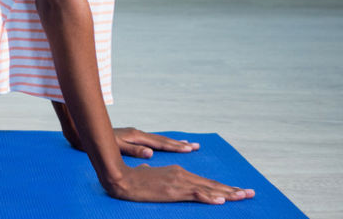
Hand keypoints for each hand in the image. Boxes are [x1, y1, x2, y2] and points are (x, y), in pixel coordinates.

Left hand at [64, 126, 200, 158]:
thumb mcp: (116, 147)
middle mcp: (138, 133)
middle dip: (179, 144)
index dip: (175, 147)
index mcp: (136, 136)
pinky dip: (162, 143)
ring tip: (186, 144)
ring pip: (158, 139)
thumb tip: (150, 153)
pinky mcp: (131, 137)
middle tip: (196, 146)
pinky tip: (165, 145)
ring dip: (172, 142)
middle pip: (162, 140)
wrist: (85, 134)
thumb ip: (133, 150)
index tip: (190, 149)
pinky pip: (152, 140)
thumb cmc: (100, 142)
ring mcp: (135, 134)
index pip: (160, 143)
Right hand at [107, 162, 255, 204]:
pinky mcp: (173, 190)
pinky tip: (221, 201)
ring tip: (243, 196)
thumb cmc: (131, 178)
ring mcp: (178, 182)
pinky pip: (196, 194)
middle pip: (212, 184)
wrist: (120, 178)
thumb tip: (148, 170)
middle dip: (233, 190)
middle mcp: (182, 175)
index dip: (222, 187)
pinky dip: (210, 197)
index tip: (237, 190)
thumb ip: (153, 174)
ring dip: (228, 194)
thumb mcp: (147, 175)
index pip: (205, 182)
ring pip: (208, 188)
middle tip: (251, 193)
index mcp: (178, 172)